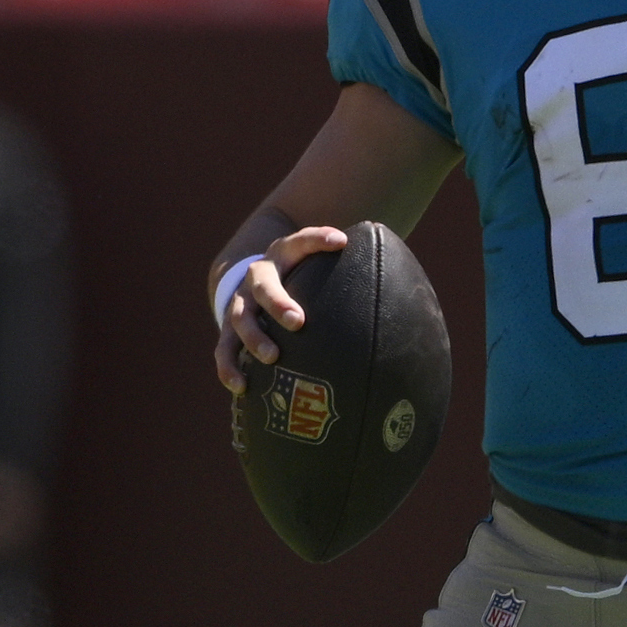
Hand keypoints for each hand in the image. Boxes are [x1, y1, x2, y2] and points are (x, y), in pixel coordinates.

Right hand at [213, 222, 347, 391]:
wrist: (253, 284)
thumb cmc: (301, 279)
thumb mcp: (317, 267)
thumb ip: (347, 271)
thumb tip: (402, 290)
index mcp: (283, 256)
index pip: (300, 242)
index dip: (318, 240)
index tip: (341, 242)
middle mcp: (257, 277)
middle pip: (263, 285)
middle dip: (278, 302)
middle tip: (298, 322)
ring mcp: (240, 303)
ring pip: (240, 318)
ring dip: (254, 337)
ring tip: (272, 358)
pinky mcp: (228, 330)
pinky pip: (224, 350)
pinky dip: (229, 368)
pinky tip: (242, 387)